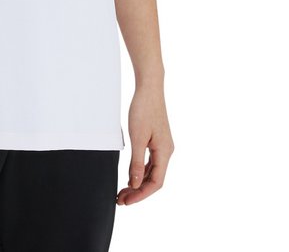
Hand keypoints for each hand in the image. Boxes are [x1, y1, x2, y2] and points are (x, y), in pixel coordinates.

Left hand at [116, 83, 173, 205]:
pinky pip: (151, 162)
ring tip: (123, 191)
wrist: (149, 88)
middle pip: (154, 179)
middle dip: (138, 191)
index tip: (126, 201)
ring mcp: (163, 146)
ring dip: (139, 182)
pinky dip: (141, 171)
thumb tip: (136, 184)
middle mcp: (167, 151)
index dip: (141, 195)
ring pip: (153, 172)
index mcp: (165, 152)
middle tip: (121, 199)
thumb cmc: (143, 109)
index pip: (155, 183)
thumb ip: (137, 162)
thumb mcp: (137, 137)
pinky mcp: (157, 140)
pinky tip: (131, 176)